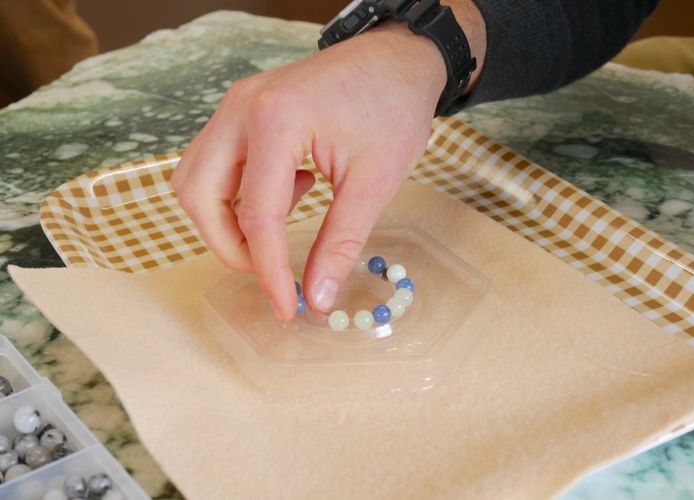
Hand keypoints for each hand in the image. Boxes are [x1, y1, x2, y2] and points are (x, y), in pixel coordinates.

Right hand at [172, 3, 484, 321]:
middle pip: (199, 196)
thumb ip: (340, 242)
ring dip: (227, 218)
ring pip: (198, 179)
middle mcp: (241, 109)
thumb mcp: (374, 181)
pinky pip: (216, 162)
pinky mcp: (242, 109)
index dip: (268, 271)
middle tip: (270, 270)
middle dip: (230, 245)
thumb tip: (318, 297)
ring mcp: (236, 105)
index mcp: (275, 121)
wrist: (399, 58)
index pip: (256, 215)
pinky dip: (239, 192)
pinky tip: (290, 188)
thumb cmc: (394, 108)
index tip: (287, 308)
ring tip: (283, 222)